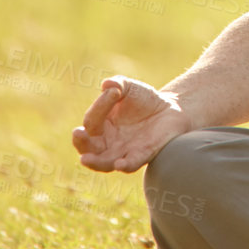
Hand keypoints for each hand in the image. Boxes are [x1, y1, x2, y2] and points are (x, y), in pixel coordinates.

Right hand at [72, 76, 190, 171]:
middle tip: (78, 133)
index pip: (91, 120)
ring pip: (104, 162)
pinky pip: (131, 164)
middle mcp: (107, 142)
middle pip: (87, 148)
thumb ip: (118, 84)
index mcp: (100, 124)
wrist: (171, 108)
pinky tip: (119, 164)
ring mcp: (123, 151)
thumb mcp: (130, 87)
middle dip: (81, 142)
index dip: (100, 106)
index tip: (115, 91)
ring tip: (85, 159)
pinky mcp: (142, 155)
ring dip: (95, 162)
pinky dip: (124, 165)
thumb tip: (107, 85)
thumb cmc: (144, 99)